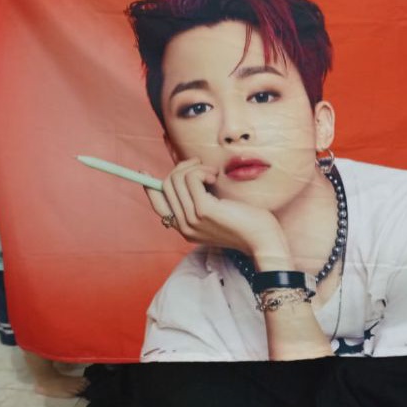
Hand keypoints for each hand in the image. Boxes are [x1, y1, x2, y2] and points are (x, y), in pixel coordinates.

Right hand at [143, 159, 290, 266]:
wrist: (263, 240)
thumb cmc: (247, 222)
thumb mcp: (218, 210)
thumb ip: (201, 198)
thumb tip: (189, 174)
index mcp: (184, 228)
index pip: (157, 204)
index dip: (148, 185)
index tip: (143, 171)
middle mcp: (183, 226)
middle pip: (166, 185)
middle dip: (183, 167)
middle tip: (203, 166)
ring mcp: (191, 219)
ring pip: (176, 179)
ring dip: (195, 167)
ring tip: (213, 173)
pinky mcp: (203, 211)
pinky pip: (191, 178)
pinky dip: (202, 170)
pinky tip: (215, 176)